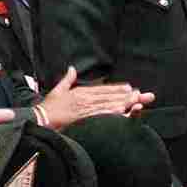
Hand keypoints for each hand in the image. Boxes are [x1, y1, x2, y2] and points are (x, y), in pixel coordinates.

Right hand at [36, 68, 152, 127]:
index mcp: (81, 92)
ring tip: (140, 102)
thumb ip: (67, 79)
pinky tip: (125, 113)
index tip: (132, 88)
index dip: (119, 89)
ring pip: (110, 105)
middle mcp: (86, 98)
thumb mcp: (58, 90)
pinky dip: (114, 114)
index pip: (104, 89)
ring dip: (126, 103)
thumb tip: (71, 68)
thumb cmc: (48, 106)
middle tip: (146, 95)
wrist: (40, 118)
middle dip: (130, 96)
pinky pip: (102, 115)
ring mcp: (86, 108)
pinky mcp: (84, 118)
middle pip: (112, 96)